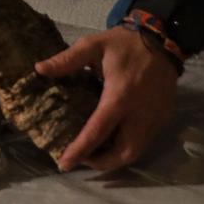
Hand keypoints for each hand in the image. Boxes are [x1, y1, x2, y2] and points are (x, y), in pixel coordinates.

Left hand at [36, 27, 178, 171]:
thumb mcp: (93, 45)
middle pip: (123, 153)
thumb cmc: (125, 44)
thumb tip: (39, 69)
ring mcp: (155, 119)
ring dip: (115, 157)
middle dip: (101, 163)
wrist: (164, 40)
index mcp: (119, 97)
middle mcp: (140, 115)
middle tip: (80, 159)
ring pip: (136, 151)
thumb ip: (67, 60)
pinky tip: (112, 139)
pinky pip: (144, 142)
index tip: (65, 163)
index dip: (80, 150)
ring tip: (93, 152)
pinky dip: (127, 147)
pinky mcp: (163, 118)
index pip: (98, 131)